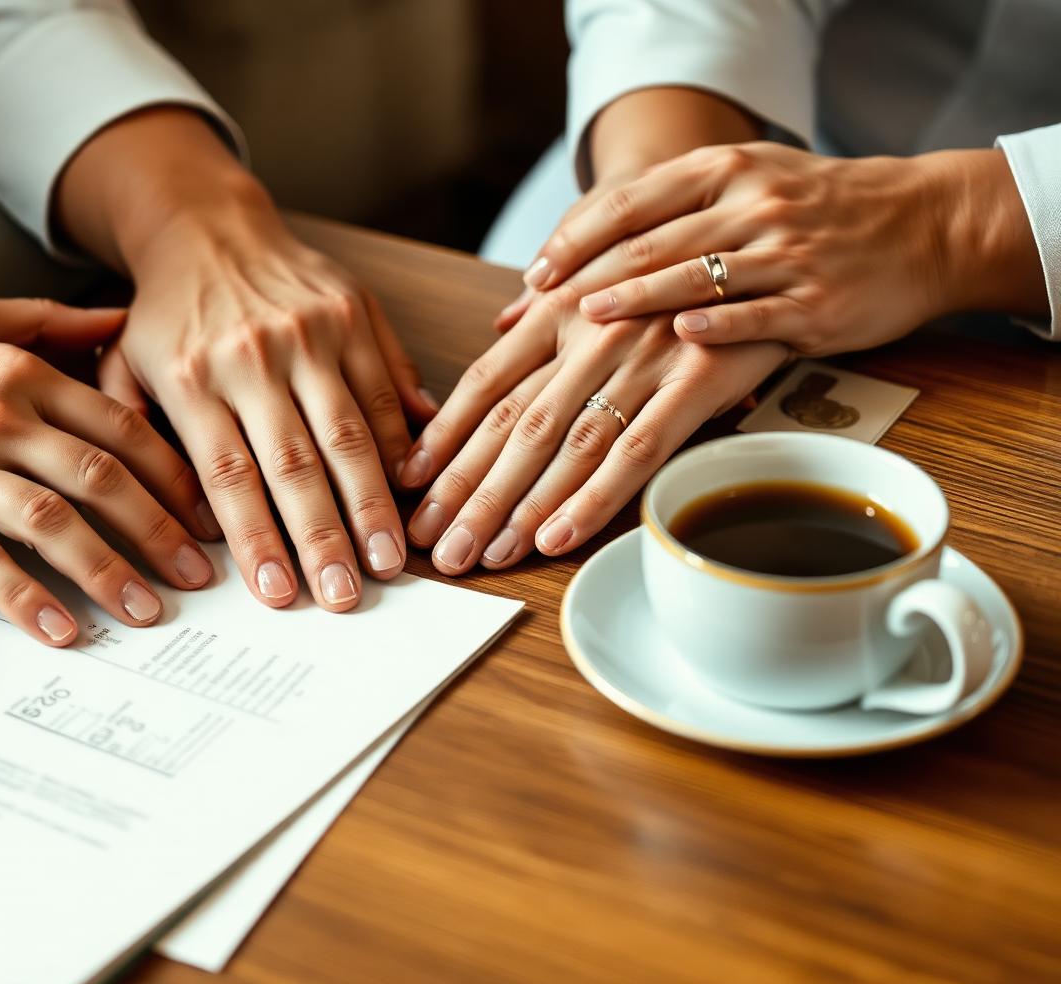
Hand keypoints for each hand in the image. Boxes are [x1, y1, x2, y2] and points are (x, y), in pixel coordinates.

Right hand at [0, 294, 217, 646]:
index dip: (171, 471)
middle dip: (160, 529)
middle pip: (100, 476)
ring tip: (148, 611)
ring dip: (108, 569)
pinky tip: (61, 630)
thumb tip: (118, 317)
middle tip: (202, 575)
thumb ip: (43, 319)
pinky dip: (24, 598)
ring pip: (52, 521)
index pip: (118, 423)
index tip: (207, 510)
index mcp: (13, 372)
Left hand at [56, 107, 433, 612]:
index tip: (280, 594)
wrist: (207, 226)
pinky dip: (399, 445)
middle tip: (346, 597)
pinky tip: (409, 493)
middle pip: (296, 464)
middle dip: (324, 539)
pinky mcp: (353, 313)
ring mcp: (308, 331)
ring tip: (389, 561)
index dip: (258, 540)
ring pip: (350, 433)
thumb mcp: (124, 372)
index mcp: (190, 375)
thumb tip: (198, 528)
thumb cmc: (165, 318)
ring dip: (372, 506)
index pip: (229, 475)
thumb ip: (146, 447)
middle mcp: (252, 354)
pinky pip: (382, 390)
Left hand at [401, 291, 786, 568]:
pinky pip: (636, 451)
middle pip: (513, 425)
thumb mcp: (611, 271)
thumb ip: (554, 309)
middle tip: (427, 541)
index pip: (485, 383)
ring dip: (516, 507)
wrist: (783, 222)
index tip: (408, 481)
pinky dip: (592, 499)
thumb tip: (498, 327)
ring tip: (476, 553)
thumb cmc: (683, 261)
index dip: (444, 435)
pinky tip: (553, 539)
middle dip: (465, 490)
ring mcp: (643, 357)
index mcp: (561, 308)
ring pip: (564, 445)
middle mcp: (593, 331)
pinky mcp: (698, 380)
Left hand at [504, 143, 1047, 355]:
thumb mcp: (744, 184)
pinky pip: (758, 313)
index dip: (577, 239)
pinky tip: (680, 337)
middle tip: (541, 308)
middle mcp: (752, 204)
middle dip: (589, 277)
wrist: (924, 223)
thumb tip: (569, 261)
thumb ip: (666, 213)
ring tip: (587, 319)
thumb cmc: (813, 209)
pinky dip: (717, 324)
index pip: (631, 202)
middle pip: (652, 242)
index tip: (535, 273)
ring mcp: (786, 253)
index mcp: (725, 171)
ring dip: (637, 297)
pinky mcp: (817, 301)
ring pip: (698, 276)